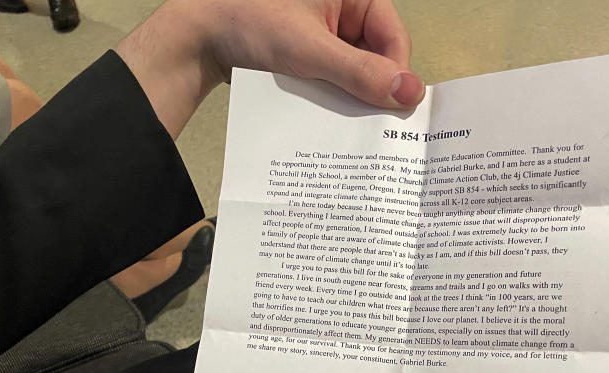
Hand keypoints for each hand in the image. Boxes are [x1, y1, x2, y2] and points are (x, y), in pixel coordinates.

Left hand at [116, 0, 423, 137]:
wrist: (199, 37)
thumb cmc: (249, 23)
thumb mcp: (310, 50)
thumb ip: (359, 72)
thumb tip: (409, 93)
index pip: (393, 35)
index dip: (396, 73)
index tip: (395, 109)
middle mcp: (344, 10)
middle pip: (378, 56)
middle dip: (374, 88)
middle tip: (374, 125)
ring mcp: (327, 35)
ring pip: (356, 72)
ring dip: (353, 97)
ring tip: (350, 124)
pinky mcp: (312, 56)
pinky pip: (336, 80)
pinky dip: (335, 98)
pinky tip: (330, 118)